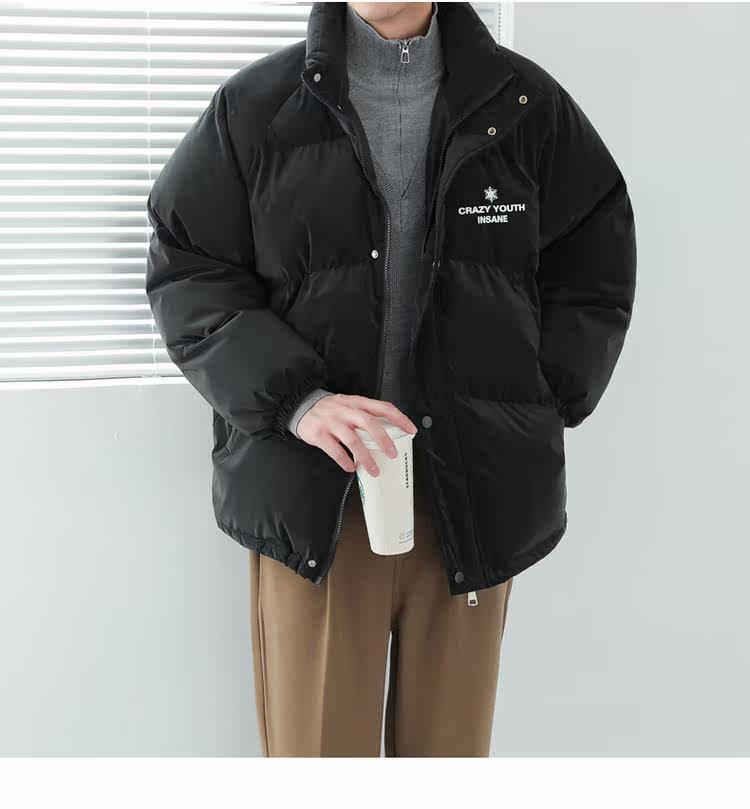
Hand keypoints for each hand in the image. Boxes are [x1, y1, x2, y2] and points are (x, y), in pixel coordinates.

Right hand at [297, 394, 417, 475]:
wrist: (300, 406)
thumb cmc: (330, 409)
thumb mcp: (348, 404)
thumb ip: (364, 415)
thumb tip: (385, 434)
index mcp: (357, 402)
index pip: (383, 407)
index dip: (399, 418)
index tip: (411, 430)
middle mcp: (346, 410)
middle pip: (369, 423)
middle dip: (384, 440)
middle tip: (392, 454)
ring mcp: (332, 422)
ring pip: (353, 440)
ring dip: (366, 457)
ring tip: (374, 470)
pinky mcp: (319, 434)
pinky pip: (335, 450)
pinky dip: (344, 461)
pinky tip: (350, 468)